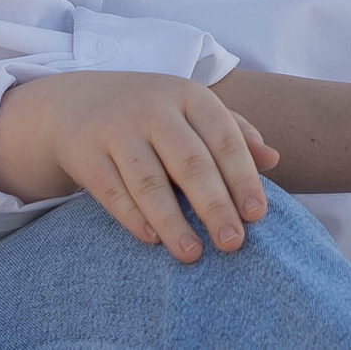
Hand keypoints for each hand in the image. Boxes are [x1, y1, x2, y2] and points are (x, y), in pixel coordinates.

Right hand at [0, 71, 278, 263]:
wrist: (77, 101)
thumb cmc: (153, 112)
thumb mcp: (193, 109)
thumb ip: (234, 132)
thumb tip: (273, 159)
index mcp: (189, 95)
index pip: (224, 138)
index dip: (242, 177)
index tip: (258, 215)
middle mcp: (154, 109)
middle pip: (190, 162)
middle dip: (214, 205)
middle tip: (233, 243)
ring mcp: (116, 130)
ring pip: (148, 181)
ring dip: (173, 221)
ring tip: (193, 254)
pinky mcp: (85, 154)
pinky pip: (111, 191)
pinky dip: (133, 217)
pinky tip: (153, 240)